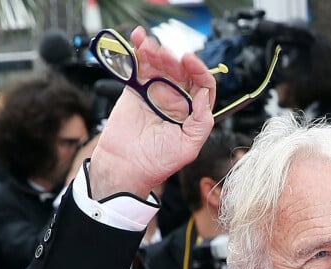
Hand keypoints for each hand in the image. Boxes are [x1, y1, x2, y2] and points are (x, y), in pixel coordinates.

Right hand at [88, 26, 215, 199]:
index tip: (189, 61)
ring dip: (157, 51)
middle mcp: (176, 101)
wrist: (126, 167)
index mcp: (192, 113)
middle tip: (164, 55)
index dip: (199, 70)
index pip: (202, 85)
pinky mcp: (135, 90)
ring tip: (150, 47)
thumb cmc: (158, 162)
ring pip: (161, 65)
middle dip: (174, 59)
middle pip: (180, 70)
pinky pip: (139, 66)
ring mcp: (156, 93)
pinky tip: (139, 39)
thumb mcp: (189, 146)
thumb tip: (204, 95)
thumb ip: (202, 121)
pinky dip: (139, 50)